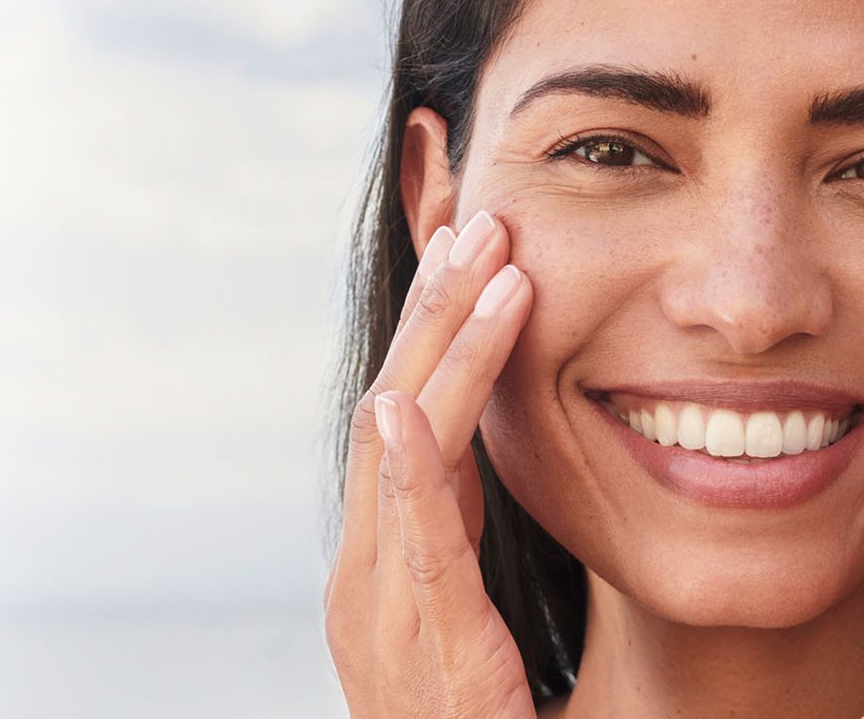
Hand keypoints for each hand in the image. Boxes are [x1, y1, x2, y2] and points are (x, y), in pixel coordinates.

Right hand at [325, 211, 539, 718]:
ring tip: (496, 270)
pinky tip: (407, 402)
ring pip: (404, 452)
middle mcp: (368, 573)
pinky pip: (414, 543)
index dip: (436, 328)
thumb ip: (463, 540)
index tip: (471, 244)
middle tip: (481, 219)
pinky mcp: (426, 645)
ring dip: (449, 351)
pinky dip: (410, 468)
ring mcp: (386, 608)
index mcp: (383, 562)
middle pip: (395, 410)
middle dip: (438, 311)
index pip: (406, 416)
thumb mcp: (473, 616)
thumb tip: (478, 458)